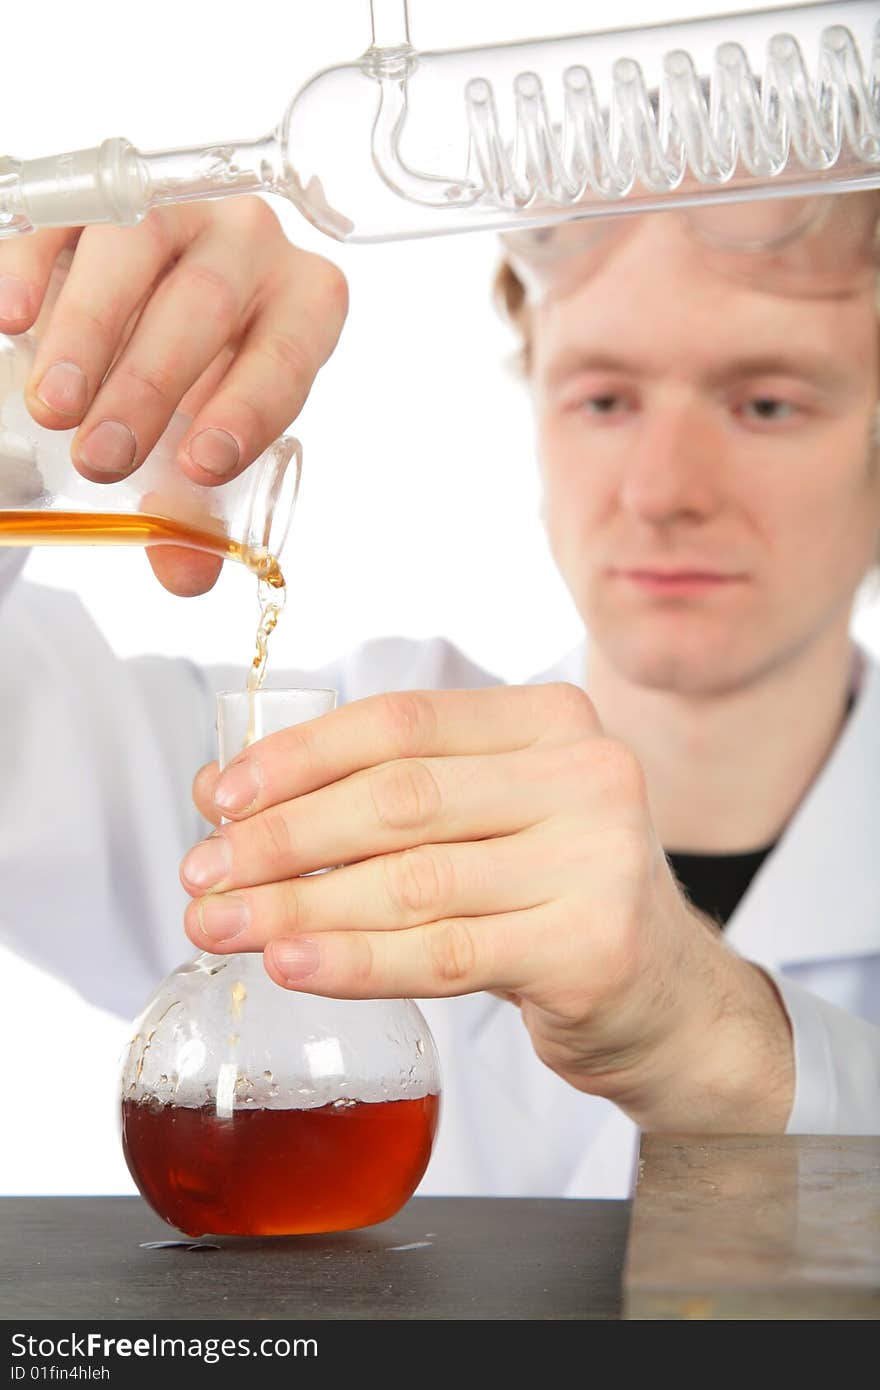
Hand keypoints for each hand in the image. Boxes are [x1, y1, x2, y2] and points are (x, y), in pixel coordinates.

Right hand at [0, 201, 347, 593]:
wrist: (155, 308)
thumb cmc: (199, 383)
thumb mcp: (207, 442)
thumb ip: (197, 509)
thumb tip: (185, 573)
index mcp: (303, 306)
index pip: (287, 357)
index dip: (247, 410)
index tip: (198, 465)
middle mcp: (251, 242)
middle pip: (205, 304)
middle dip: (149, 386)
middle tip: (101, 457)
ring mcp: (175, 205)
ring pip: (135, 248)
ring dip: (90, 332)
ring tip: (54, 406)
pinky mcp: (101, 189)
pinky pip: (68, 212)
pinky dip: (32, 265)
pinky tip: (10, 319)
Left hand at [181, 684, 793, 1132]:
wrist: (666, 996)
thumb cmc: (554, 895)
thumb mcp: (484, 822)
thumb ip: (381, 798)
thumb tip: (227, 799)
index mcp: (552, 720)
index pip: (401, 721)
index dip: (298, 756)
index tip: (220, 799)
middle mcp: (588, 774)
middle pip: (400, 799)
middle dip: (283, 839)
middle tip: (202, 876)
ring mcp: (602, 860)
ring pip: (414, 881)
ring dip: (299, 907)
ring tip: (221, 926)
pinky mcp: (594, 947)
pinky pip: (447, 954)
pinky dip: (356, 961)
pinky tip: (291, 965)